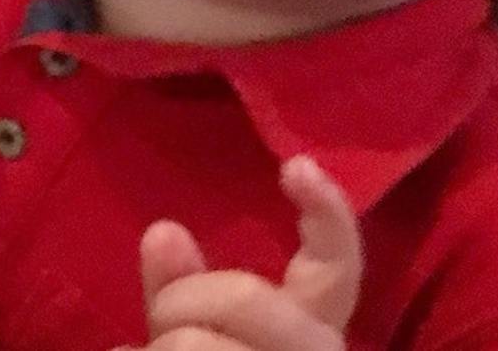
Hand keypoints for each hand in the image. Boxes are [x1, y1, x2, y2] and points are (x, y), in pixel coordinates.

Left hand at [117, 157, 360, 350]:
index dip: (329, 216)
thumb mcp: (197, 338)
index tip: (297, 165)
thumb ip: (183, 292)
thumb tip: (165, 231)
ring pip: (198, 346)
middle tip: (160, 333)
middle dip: (182, 303)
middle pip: (251, 298)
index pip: (338, 270)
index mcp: (312, 338)